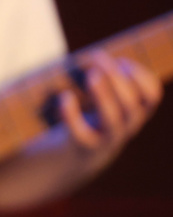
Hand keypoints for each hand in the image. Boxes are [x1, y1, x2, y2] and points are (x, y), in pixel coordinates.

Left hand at [54, 50, 161, 172]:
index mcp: (133, 112)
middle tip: (98, 57)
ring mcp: (105, 140)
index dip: (141, 76)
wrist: (69, 163)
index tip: (122, 60)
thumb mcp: (101, 101)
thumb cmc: (86, 121)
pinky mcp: (82, 148)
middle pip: (132, 104)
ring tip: (90, 75)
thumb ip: (104, 80)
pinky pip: (81, 134)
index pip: (152, 95)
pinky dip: (73, 115)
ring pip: (113, 119)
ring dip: (104, 94)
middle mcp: (125, 127)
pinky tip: (65, 97)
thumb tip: (96, 54)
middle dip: (117, 78)